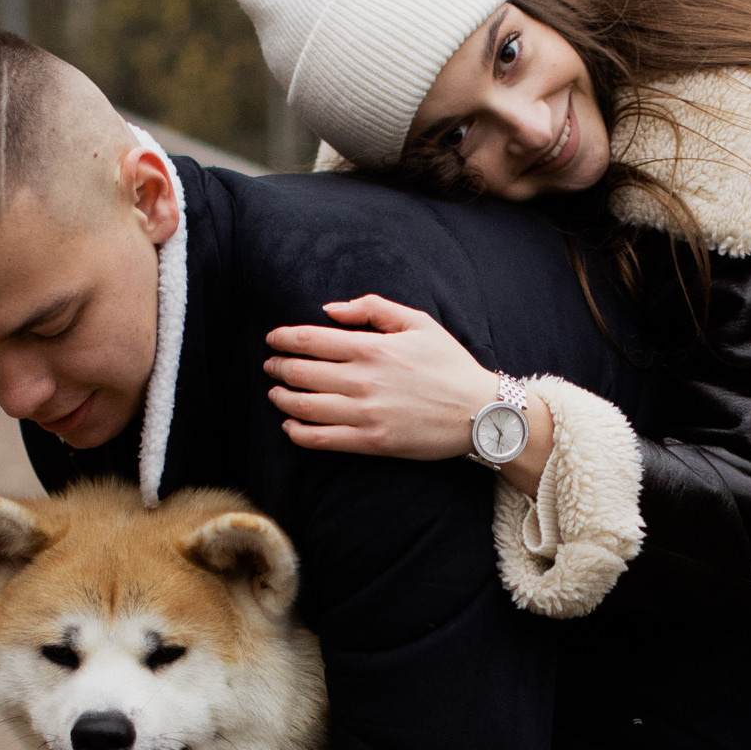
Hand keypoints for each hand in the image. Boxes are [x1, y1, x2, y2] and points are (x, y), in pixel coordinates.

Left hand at [264, 295, 552, 494]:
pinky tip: (290, 427)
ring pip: (304, 406)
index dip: (283, 339)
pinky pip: (321, 439)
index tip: (272, 339)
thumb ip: (372, 308)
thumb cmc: (450, 364)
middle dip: (278, 368)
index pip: (311, 340)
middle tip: (271, 366)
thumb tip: (330, 310)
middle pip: (301, 372)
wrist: (480, 411)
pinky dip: (298, 432)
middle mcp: (363, 380)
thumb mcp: (418, 322)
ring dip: (282, 399)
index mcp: (373, 347)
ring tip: (275, 394)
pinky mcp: (372, 441)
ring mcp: (366, 413)